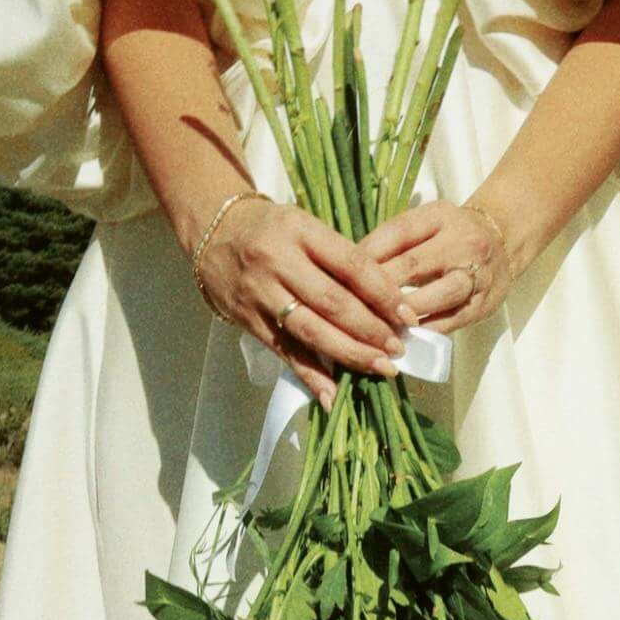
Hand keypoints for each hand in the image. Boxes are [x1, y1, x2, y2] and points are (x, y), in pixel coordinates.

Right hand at [191, 194, 407, 405]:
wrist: (211, 232)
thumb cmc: (270, 228)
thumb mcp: (305, 225)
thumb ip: (338, 257)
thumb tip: (386, 299)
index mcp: (300, 231)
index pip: (351, 265)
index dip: (383, 293)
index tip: (407, 316)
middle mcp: (277, 261)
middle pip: (333, 302)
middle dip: (371, 330)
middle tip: (398, 349)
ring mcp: (260, 293)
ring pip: (311, 330)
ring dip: (349, 354)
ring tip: (379, 368)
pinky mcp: (248, 320)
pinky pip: (284, 351)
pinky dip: (310, 375)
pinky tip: (332, 394)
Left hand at [361, 199, 523, 333]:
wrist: (505, 239)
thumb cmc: (452, 232)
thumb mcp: (427, 221)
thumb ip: (393, 239)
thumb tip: (349, 267)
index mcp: (440, 217)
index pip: (397, 233)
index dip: (366, 254)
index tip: (340, 273)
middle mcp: (461, 243)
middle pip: (412, 265)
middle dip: (377, 287)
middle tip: (348, 305)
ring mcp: (476, 274)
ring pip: (437, 295)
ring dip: (403, 313)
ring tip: (376, 325)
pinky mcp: (483, 304)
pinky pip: (452, 320)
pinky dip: (425, 331)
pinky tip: (402, 338)